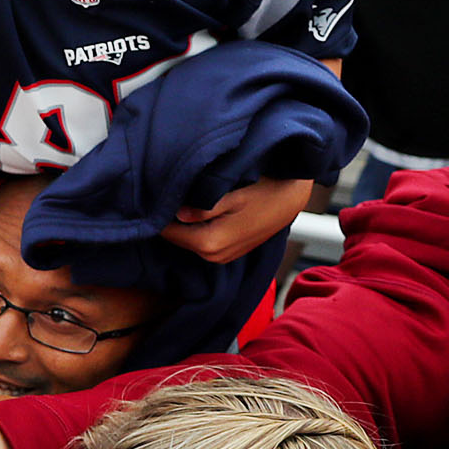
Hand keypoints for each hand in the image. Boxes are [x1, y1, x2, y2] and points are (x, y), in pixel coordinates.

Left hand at [161, 176, 312, 261]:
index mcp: (209, 243)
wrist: (292, 198)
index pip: (166, 231)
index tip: (156, 195)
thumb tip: (177, 213)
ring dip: (184, 222)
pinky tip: (201, 209)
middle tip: (169, 193)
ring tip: (186, 198)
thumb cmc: (264, 192)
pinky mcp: (227, 252)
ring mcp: (220, 257)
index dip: (159, 212)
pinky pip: (201, 240)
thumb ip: (203, 208)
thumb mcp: (233, 195)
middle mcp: (212, 256)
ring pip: (188, 238)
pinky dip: (197, 227)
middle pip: (176, 236)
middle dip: (170, 217)